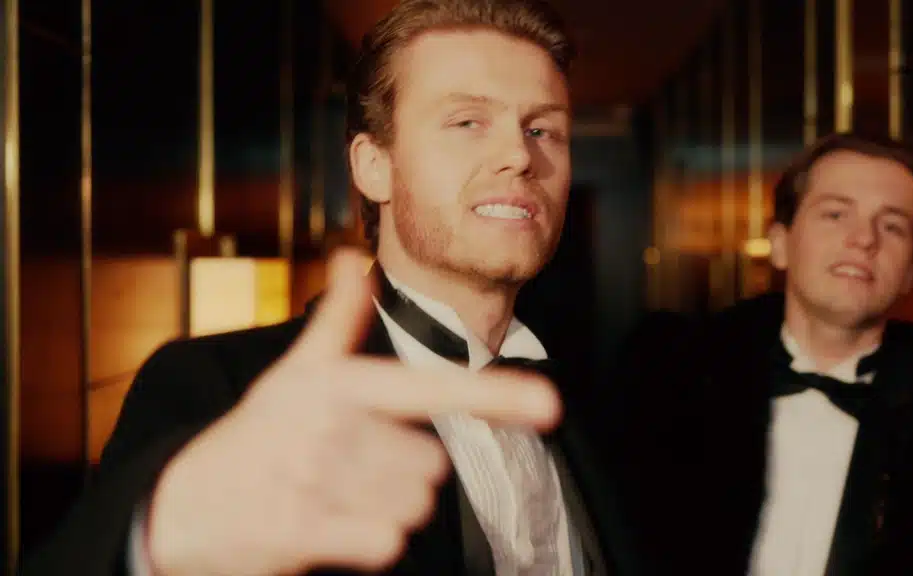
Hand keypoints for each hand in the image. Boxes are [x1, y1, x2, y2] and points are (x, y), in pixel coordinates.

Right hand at [145, 249, 560, 575]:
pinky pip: (388, 544)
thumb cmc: (254, 436)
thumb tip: (355, 258)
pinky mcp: (306, 531)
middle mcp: (333, 428)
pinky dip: (370, 542)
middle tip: (346, 466)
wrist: (179, 504)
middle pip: (432, 464)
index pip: (433, 388)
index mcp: (339, 384)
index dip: (497, 396)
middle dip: (402, 470)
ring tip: (334, 494)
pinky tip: (331, 525)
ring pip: (415, 506)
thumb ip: (336, 321)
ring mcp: (319, 481)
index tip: (551, 405)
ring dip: (386, 506)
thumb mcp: (294, 373)